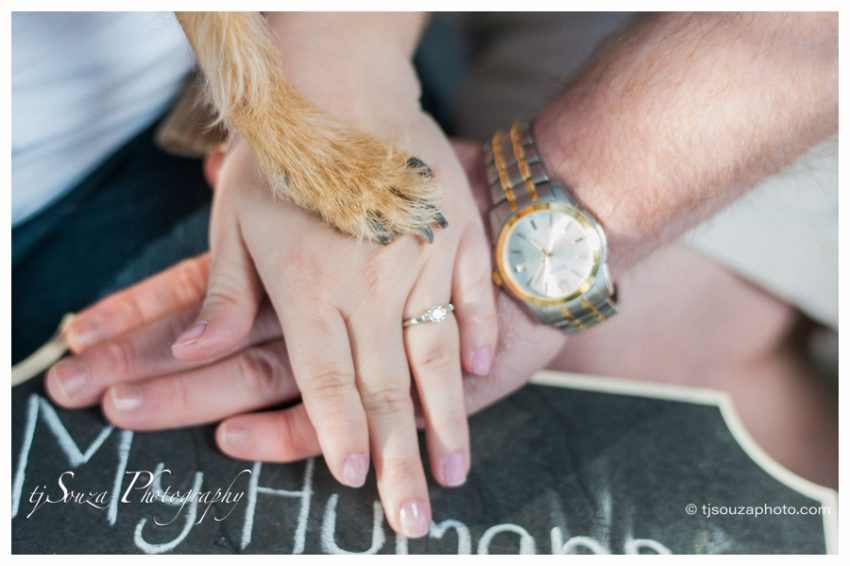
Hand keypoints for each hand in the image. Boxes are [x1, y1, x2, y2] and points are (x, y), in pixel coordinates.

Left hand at [46, 141, 566, 531]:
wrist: (353, 82)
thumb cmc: (287, 151)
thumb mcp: (236, 216)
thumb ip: (228, 291)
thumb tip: (200, 351)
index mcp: (312, 285)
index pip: (324, 378)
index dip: (337, 434)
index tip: (356, 481)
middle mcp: (372, 283)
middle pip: (386, 385)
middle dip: (399, 459)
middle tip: (412, 517)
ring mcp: (423, 262)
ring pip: (436, 354)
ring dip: (446, 420)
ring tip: (452, 473)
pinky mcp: (458, 237)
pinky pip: (470, 297)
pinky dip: (474, 336)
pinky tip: (478, 374)